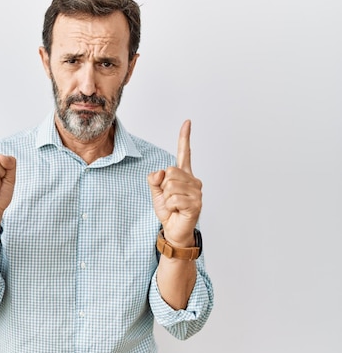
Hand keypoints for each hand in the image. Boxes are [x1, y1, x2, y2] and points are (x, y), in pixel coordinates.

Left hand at [147, 120, 202, 247]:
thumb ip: (155, 179)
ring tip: (173, 206)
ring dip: (167, 198)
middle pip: (171, 171)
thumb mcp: (156, 191)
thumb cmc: (168, 210)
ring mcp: (197, 192)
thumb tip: (161, 172)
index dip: (184, 138)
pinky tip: (176, 211)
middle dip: (164, 186)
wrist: (173, 230)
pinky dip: (170, 206)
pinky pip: (174, 199)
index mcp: (184, 175)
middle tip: (169, 198)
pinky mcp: (196, 204)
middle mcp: (193, 181)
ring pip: (171, 186)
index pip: (184, 153)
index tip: (187, 122)